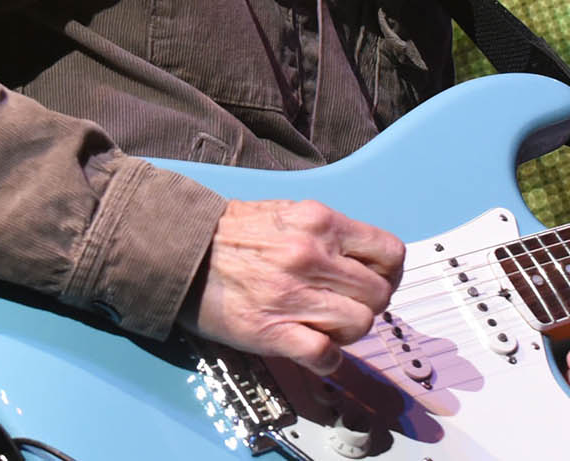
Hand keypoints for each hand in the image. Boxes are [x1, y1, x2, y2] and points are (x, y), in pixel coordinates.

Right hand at [183, 199, 404, 374]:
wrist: (179, 250)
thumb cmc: (230, 233)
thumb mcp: (288, 212)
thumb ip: (328, 234)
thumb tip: (362, 260)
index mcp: (320, 223)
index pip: (390, 253)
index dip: (389, 273)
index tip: (376, 280)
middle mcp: (313, 256)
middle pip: (379, 294)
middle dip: (369, 304)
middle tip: (348, 306)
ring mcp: (294, 295)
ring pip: (360, 324)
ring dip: (349, 332)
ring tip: (327, 326)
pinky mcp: (273, 330)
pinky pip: (325, 354)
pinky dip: (327, 358)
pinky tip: (314, 349)